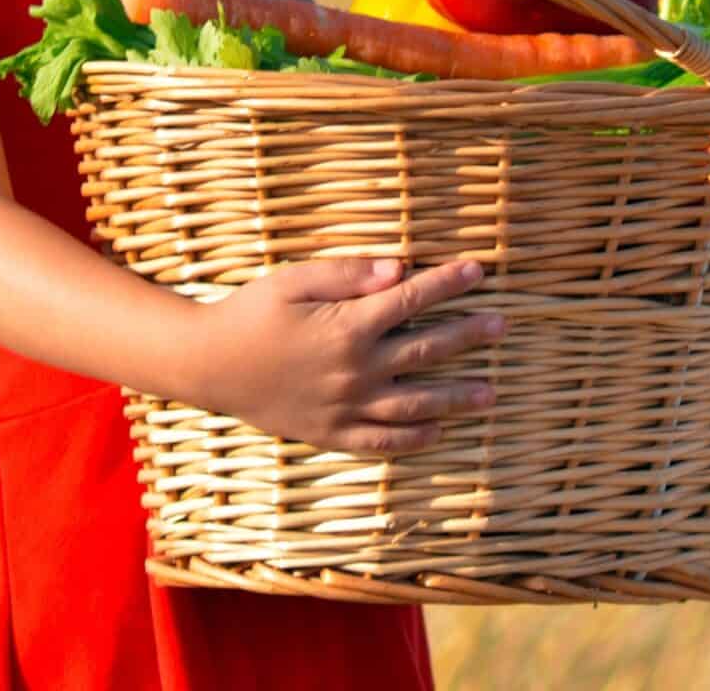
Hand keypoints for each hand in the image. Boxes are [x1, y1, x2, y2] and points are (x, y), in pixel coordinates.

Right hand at [185, 256, 505, 456]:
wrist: (208, 364)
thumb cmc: (249, 313)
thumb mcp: (293, 281)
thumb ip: (347, 274)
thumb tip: (399, 269)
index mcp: (347, 326)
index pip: (412, 300)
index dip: (448, 284)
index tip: (480, 271)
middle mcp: (355, 370)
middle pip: (426, 351)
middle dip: (468, 334)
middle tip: (501, 324)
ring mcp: (346, 406)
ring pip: (416, 403)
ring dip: (457, 396)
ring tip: (490, 393)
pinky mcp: (332, 433)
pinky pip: (384, 441)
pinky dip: (415, 437)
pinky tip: (439, 430)